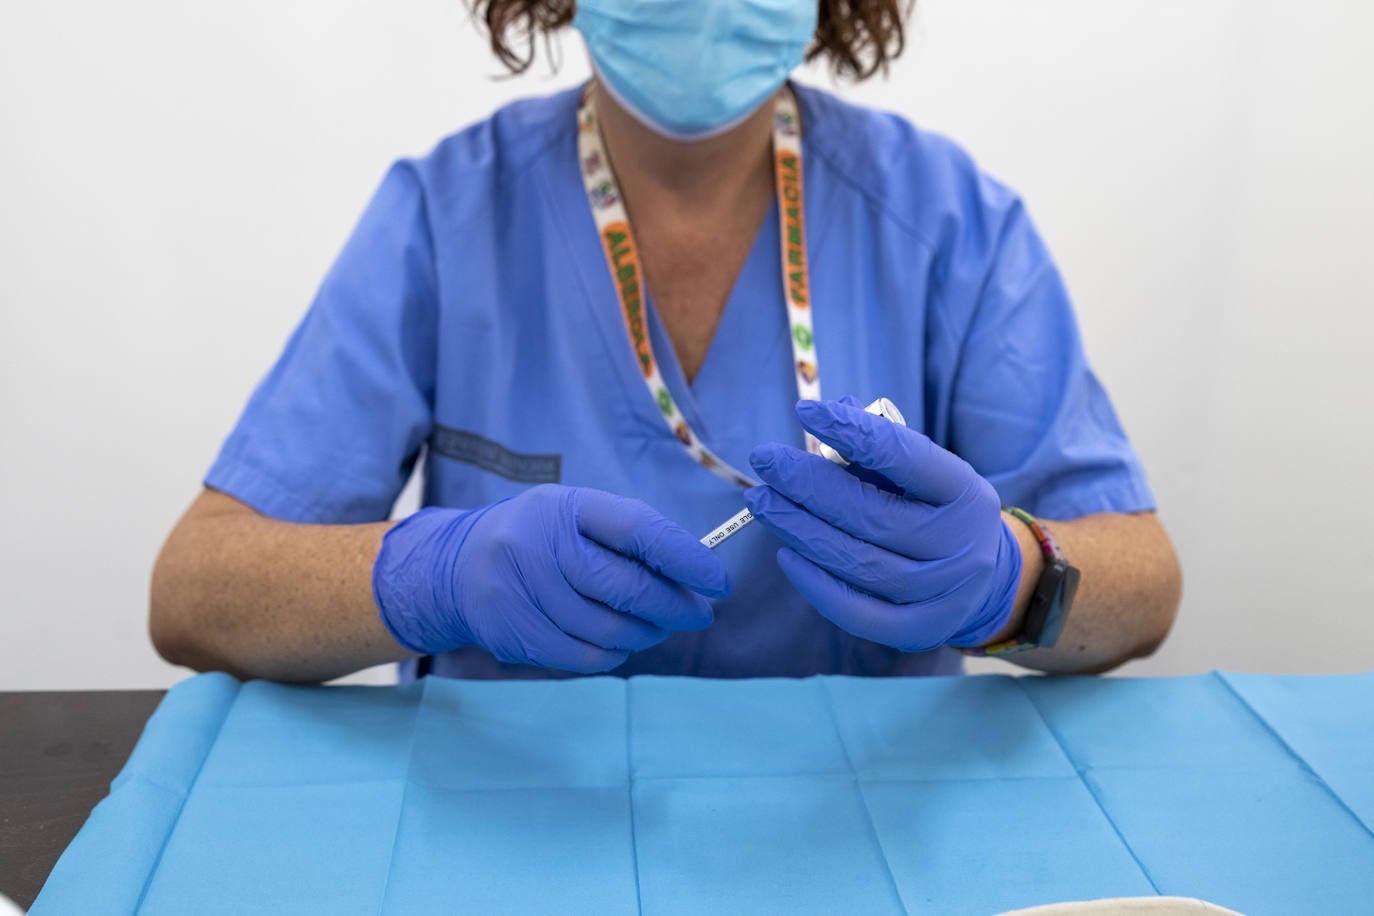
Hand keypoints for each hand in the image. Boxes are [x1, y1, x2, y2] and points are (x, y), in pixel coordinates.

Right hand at [373, 485, 730, 672]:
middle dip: (675, 606)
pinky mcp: (513, 632)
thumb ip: (630, 538)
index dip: (686, 558)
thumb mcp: (578, 518)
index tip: (719, 582)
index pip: (638, 530)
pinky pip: (584, 656)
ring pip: (610, 629)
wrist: (457, 567)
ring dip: (646, 634)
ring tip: (655, 627)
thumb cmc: (541, 540)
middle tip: (698, 614)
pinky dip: (613, 654)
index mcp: (567, 507)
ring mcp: (522, 590)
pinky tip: (619, 642)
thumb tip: (696, 576)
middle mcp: (540, 544)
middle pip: (627, 587)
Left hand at [744, 399, 1021, 651]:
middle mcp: (962, 543)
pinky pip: (856, 611)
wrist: (983, 581)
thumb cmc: (935, 511)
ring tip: (762, 503)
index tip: (805, 411)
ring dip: (800, 530)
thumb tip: (831, 413)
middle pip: (872, 514)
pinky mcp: (921, 630)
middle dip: (808, 484)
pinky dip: (815, 584)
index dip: (853, 432)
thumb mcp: (921, 474)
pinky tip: (786, 554)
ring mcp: (944, 593)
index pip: (906, 456)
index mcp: (965, 491)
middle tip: (765, 461)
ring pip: (858, 562)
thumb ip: (880, 443)